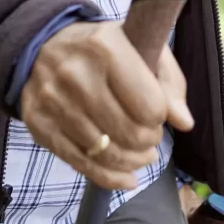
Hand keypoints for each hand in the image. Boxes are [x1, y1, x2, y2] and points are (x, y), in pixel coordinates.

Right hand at [20, 21, 194, 189]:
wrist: (41, 46)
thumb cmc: (102, 50)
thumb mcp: (141, 48)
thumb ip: (169, 83)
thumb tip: (184, 123)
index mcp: (105, 47)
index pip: (149, 106)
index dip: (159, 117)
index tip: (156, 112)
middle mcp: (75, 74)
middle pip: (129, 134)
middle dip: (149, 142)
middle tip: (150, 137)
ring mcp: (53, 102)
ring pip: (106, 153)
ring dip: (132, 161)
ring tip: (142, 154)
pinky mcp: (39, 125)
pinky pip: (81, 164)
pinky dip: (110, 177)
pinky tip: (127, 177)